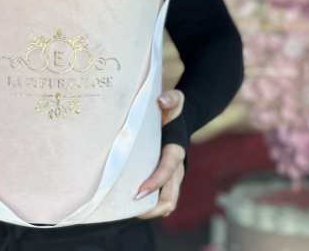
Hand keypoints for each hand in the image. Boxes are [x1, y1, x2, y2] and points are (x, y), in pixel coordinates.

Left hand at [135, 90, 185, 218]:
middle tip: (130, 208)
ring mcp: (173, 177)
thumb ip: (171, 98)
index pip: (167, 170)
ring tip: (127, 210)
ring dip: (151, 210)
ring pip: (168, 203)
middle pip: (170, 197)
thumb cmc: (173, 111)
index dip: (155, 182)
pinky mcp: (167, 180)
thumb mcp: (174, 100)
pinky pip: (162, 199)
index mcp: (175, 151)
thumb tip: (161, 100)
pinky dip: (151, 206)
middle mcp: (177, 169)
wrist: (180, 119)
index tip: (139, 191)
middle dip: (152, 207)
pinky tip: (131, 204)